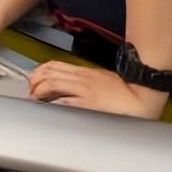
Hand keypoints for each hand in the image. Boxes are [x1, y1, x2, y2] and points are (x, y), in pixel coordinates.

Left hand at [27, 61, 165, 118]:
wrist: (142, 97)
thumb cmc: (125, 91)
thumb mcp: (101, 80)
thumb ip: (85, 81)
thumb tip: (70, 86)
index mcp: (85, 73)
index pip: (56, 65)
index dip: (40, 70)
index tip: (33, 77)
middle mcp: (83, 79)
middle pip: (51, 73)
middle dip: (35, 80)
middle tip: (29, 89)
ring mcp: (85, 91)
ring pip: (55, 83)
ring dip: (40, 90)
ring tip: (34, 97)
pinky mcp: (90, 104)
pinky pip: (67, 101)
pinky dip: (55, 102)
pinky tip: (48, 106)